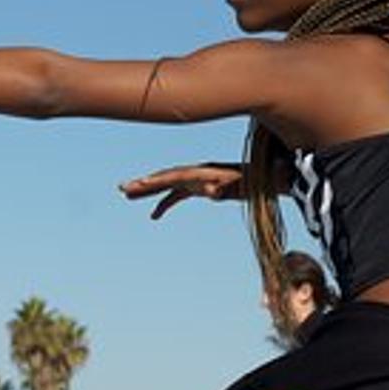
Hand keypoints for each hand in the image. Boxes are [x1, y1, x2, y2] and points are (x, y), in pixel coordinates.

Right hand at [119, 163, 244, 218]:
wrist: (266, 177)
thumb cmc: (254, 182)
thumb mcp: (240, 186)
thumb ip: (225, 187)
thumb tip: (211, 191)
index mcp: (203, 172)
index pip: (175, 176)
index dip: (157, 180)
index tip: (140, 183)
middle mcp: (196, 174)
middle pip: (165, 178)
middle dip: (144, 183)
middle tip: (122, 188)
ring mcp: (196, 181)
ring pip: (167, 186)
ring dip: (148, 191)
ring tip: (127, 196)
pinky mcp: (198, 188)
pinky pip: (176, 196)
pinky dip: (164, 204)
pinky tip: (153, 216)